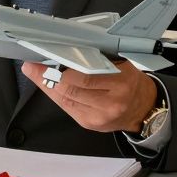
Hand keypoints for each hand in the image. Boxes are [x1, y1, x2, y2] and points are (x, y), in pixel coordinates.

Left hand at [21, 60, 157, 132]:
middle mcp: (111, 102)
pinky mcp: (92, 125)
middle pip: (70, 90)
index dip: (58, 69)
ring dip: (49, 87)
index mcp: (121, 81)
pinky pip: (68, 109)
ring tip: (39, 74)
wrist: (142, 107)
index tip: (39, 61)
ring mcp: (100, 116)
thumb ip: (96, 59)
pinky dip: (57, 97)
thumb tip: (63, 52)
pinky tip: (52, 88)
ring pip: (66, 101)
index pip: (83, 75)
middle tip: (34, 67)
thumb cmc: (129, 80)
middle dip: (48, 78)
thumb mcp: (120, 64)